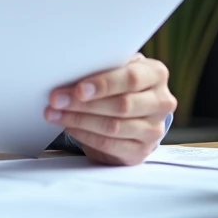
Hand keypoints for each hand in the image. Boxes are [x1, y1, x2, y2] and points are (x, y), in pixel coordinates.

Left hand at [44, 53, 175, 165]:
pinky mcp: (141, 151)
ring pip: (113, 127)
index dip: (103, 84)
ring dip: (79, 120)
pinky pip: (109, 144)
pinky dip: (85, 135)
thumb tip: (70, 68)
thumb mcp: (118, 67)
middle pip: (121, 105)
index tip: (78, 89)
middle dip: (84, 104)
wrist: (136, 111)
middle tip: (57, 100)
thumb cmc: (120, 82)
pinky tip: (70, 126)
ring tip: (56, 114)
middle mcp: (161, 102)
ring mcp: (154, 129)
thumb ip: (103, 66)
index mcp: (156, 74)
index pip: (131, 79)